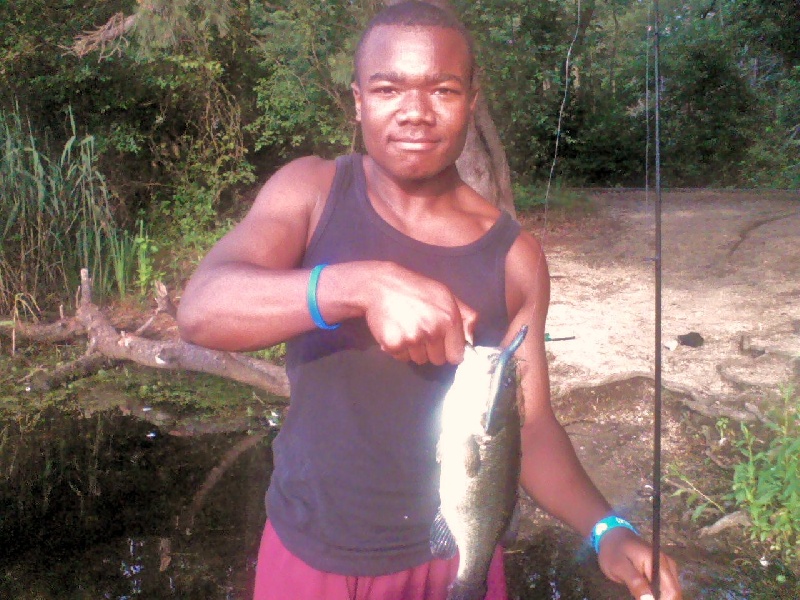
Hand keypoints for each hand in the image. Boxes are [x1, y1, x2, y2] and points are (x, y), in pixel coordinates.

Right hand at [362, 263, 476, 364]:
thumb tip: (471, 339)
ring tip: (407, 328)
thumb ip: (465, 316)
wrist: (380, 285)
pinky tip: (396, 331)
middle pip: (438, 360)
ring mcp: (412, 339)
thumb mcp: (445, 295)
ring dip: (414, 349)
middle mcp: (433, 331)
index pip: (456, 355)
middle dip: (431, 350)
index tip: (442, 343)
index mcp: (449, 319)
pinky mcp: (394, 344)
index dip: (450, 350)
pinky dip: (398, 349)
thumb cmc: (416, 290)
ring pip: (419, 360)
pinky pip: (402, 358)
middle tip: (420, 330)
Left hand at [597, 528, 681, 599]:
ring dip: (658, 597)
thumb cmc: (613, 550)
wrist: (613, 536)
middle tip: (639, 596)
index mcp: (658, 562)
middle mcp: (667, 564)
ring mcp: (666, 567)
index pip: (671, 591)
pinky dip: (656, 593)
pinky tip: (644, 592)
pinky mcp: (662, 570)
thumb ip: (635, 583)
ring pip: (670, 591)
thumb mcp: (619, 567)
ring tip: (639, 593)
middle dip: (660, 599)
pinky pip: (664, 587)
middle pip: (673, 592)